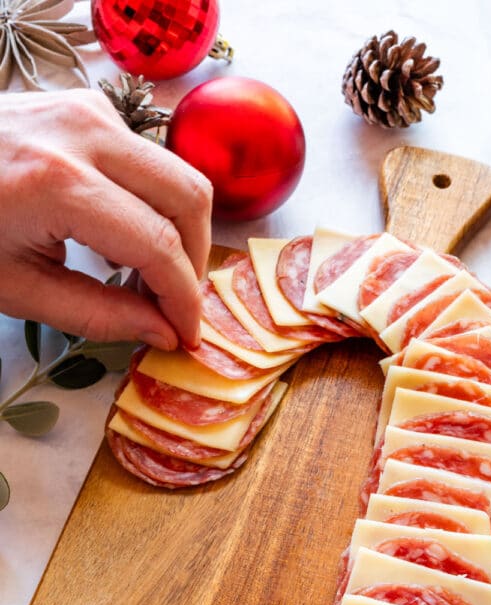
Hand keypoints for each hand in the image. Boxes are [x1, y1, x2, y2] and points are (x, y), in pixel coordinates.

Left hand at [0, 90, 212, 348]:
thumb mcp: (18, 288)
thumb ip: (99, 315)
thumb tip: (165, 332)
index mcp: (60, 185)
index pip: (159, 246)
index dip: (184, 299)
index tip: (188, 336)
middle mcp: (85, 135)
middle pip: (189, 198)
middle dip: (195, 260)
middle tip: (175, 305)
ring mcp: (90, 110)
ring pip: (180, 174)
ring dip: (180, 232)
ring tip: (148, 277)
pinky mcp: (90, 106)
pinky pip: (150, 160)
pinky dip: (155, 204)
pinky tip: (126, 237)